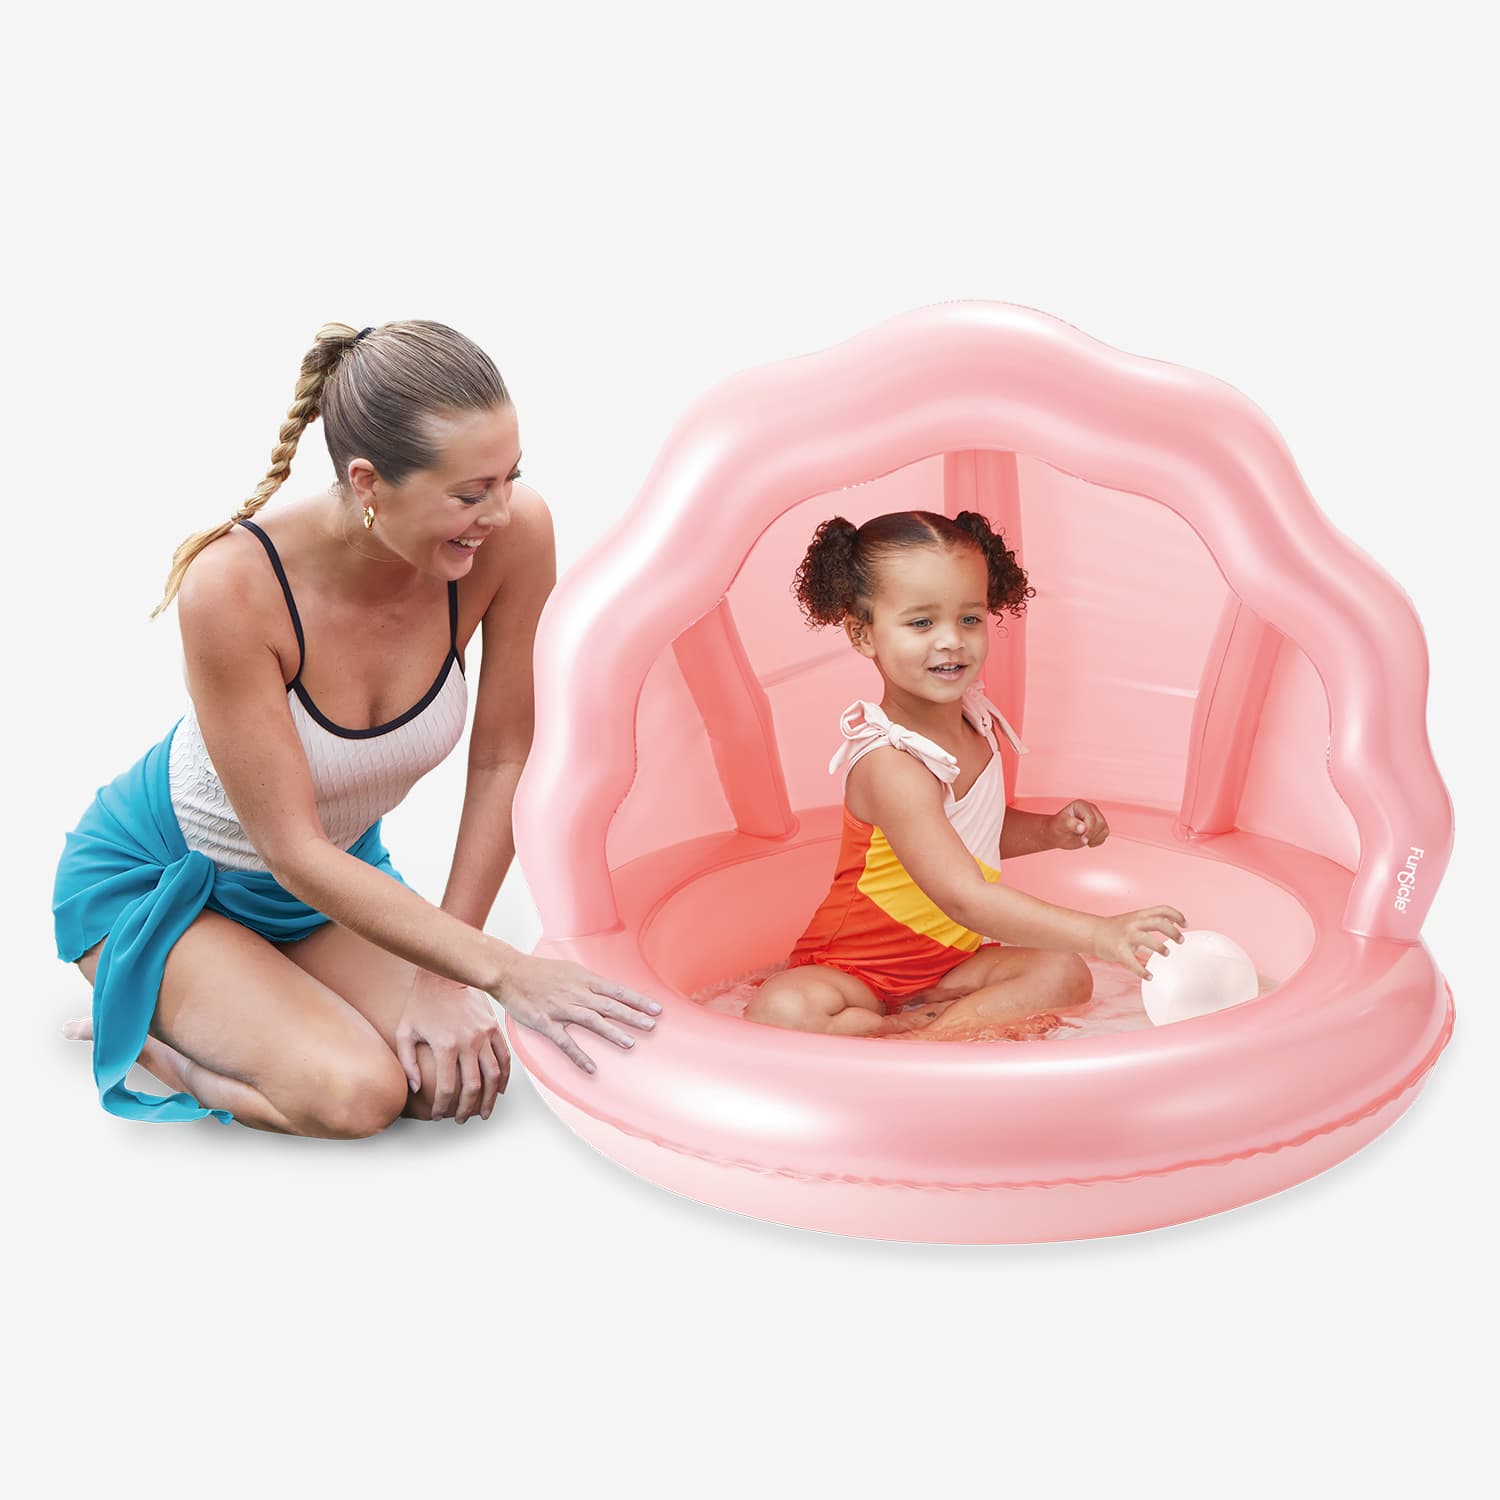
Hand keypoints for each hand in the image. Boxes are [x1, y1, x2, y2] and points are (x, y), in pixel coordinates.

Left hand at [395, 971, 510, 1122]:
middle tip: (461, 1120)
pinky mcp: (493, 1028)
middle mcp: (468, 1043)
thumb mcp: (405, 1032)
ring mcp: (484, 1035)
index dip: (443, 1107)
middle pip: (473, 1087)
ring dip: (490, 1098)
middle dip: (467, 1109)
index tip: (439, 1116)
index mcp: (445, 1046)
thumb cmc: (421, 1004)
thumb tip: (416, 1089)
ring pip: (493, 1075)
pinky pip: (503, 1057)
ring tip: (485, 1112)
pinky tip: (500, 1089)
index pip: (447, 1088)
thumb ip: (408, 1063)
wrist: (444, 976)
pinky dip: (504, 1076)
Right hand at [492, 955, 660, 1072]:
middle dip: (632, 1016)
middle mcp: (575, 993)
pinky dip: (578, 1055)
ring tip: (630, 1044)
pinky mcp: (544, 1021)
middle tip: (652, 1026)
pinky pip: (564, 1041)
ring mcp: (560, 1008)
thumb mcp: (569, 969)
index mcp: (583, 980)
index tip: (657, 1008)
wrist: (508, 971)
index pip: (617, 990)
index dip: (638, 1000)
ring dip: (611, 1032)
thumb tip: (607, 989)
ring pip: (591, 1021)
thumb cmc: (538, 970)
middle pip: (609, 1005)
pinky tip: (591, 1067)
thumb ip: (588, 981)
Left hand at [1048, 799, 1109, 848]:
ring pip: (1104, 829)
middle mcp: (1090, 809)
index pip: (1092, 818)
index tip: (1082, 839)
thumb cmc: (1058, 827)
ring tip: (1082, 839)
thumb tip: (1083, 827)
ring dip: (1095, 838)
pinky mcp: (1099, 825)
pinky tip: (1088, 840)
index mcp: (1081, 805)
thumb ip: (1070, 824)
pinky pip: (1105, 834)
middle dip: (1092, 835)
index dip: (1089, 830)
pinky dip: (1098, 841)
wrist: (1058, 834)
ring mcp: (1096, 816)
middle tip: (1081, 839)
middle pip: (1100, 823)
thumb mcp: (1060, 825)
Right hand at [1089, 906, 1186, 980]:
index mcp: (1139, 915)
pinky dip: (1143, 971)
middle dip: (1173, 932)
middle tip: (1180, 941)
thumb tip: (1169, 930)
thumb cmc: (1114, 929)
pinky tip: (1149, 976)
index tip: (1185, 924)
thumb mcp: (1133, 922)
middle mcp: (1134, 923)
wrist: (1091, 933)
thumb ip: (1150, 926)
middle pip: (1159, 923)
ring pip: (1148, 939)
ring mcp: (1126, 936)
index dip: (1177, 915)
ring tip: (1166, 953)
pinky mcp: (1119, 950)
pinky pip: (1133, 962)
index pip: (1162, 909)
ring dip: (1161, 947)